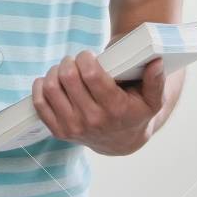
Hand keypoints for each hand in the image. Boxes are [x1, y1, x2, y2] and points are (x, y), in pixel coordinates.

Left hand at [30, 52, 166, 155]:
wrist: (120, 141)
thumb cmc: (135, 113)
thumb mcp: (152, 100)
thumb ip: (156, 81)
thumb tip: (156, 62)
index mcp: (115, 109)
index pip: (91, 74)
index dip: (85, 58)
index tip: (88, 55)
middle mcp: (92, 120)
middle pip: (68, 78)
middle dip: (70, 61)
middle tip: (75, 61)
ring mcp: (73, 127)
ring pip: (51, 88)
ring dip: (55, 71)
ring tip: (65, 69)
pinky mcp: (59, 132)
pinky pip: (40, 104)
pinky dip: (41, 87)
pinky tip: (51, 80)